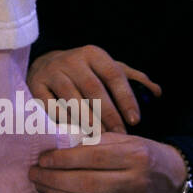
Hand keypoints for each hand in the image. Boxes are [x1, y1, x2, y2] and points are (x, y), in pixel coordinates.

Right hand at [27, 45, 161, 133]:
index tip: (135, 120)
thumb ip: (132, 79)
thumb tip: (157, 92)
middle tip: (119, 134)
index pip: (114, 75)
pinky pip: (50, 107)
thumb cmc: (84, 72)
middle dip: (108, 114)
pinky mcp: (35, 85)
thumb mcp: (107, 69)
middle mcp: (71, 59)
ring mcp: (51, 71)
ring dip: (87, 121)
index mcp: (93, 54)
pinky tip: (74, 135)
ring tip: (99, 138)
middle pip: (93, 89)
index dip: (126, 98)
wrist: (44, 65)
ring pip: (72, 99)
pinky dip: (63, 122)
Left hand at [28, 133, 186, 192]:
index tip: (44, 157)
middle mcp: (132, 177)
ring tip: (39, 182)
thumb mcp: (126, 138)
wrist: (173, 177)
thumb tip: (61, 143)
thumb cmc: (143, 151)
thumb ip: (98, 140)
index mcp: (133, 153)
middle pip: (87, 181)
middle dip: (55, 178)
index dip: (65, 158)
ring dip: (57, 192)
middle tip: (34, 172)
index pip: (93, 156)